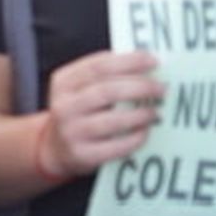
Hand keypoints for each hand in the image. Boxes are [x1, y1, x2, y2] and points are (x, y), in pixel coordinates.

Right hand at [42, 51, 164, 176]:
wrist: (55, 148)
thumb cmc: (78, 112)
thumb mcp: (78, 89)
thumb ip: (103, 75)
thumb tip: (144, 64)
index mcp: (63, 82)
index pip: (99, 66)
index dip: (129, 62)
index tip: (153, 61)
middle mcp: (64, 106)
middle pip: (107, 91)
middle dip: (140, 87)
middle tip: (161, 88)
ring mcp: (72, 132)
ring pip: (113, 120)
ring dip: (140, 114)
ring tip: (156, 111)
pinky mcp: (83, 155)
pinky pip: (117, 146)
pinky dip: (136, 137)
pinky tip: (146, 131)